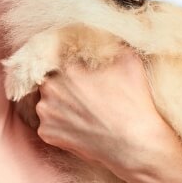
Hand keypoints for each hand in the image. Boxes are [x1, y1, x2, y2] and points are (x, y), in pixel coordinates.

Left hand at [31, 47, 179, 174]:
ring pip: (47, 101)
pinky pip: (48, 123)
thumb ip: (111, 44)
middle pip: (51, 80)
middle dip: (64, 84)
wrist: (135, 145)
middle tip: (84, 92)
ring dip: (59, 103)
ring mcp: (46, 113)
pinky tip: (79, 125)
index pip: (59, 57)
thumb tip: (105, 37)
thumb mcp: (129, 60)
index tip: (80, 70)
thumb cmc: (134, 102)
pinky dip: (60, 123)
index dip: (70, 63)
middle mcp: (50, 89)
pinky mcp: (47, 134)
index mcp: (66, 69)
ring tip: (83, 110)